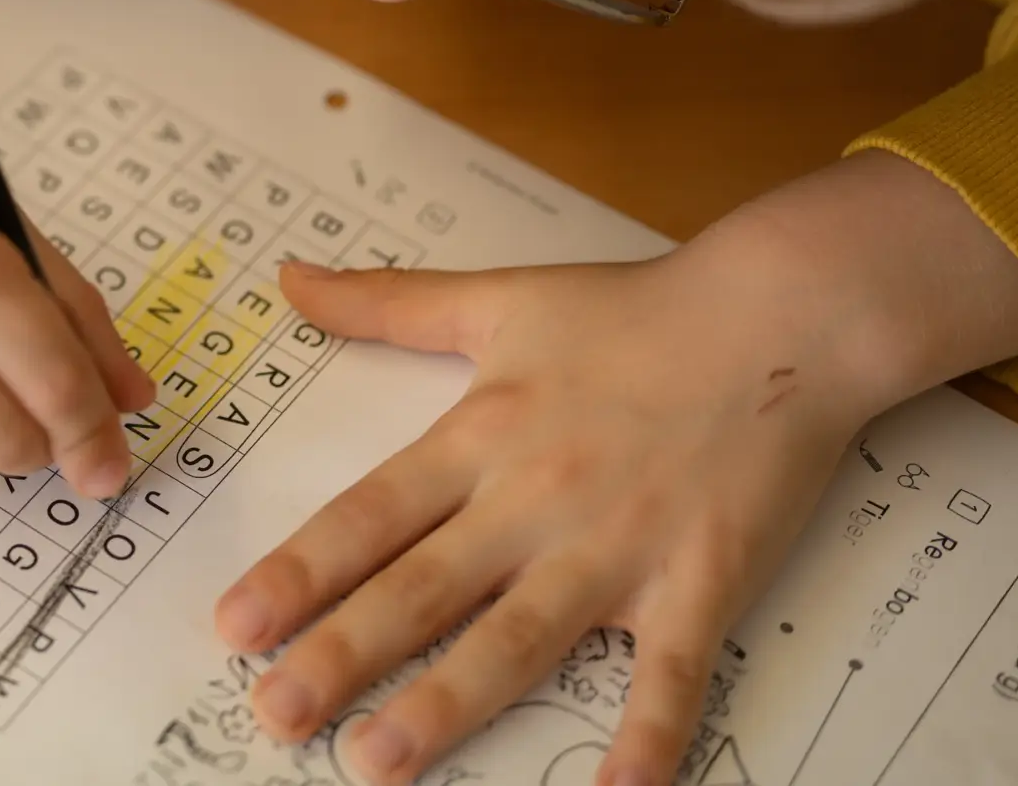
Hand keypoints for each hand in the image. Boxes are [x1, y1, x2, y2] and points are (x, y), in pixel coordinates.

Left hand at [213, 151, 1017, 785]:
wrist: (783, 315)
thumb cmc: (638, 309)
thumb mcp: (497, 295)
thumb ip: (386, 302)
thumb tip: (291, 279)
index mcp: (482, 434)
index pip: (369, 515)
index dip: (299, 572)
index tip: (234, 626)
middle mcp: (537, 497)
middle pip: (424, 586)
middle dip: (344, 654)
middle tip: (276, 714)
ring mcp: (620, 546)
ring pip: (519, 638)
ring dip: (448, 703)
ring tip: (379, 760)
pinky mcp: (703, 579)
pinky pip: (670, 672)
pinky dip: (647, 734)